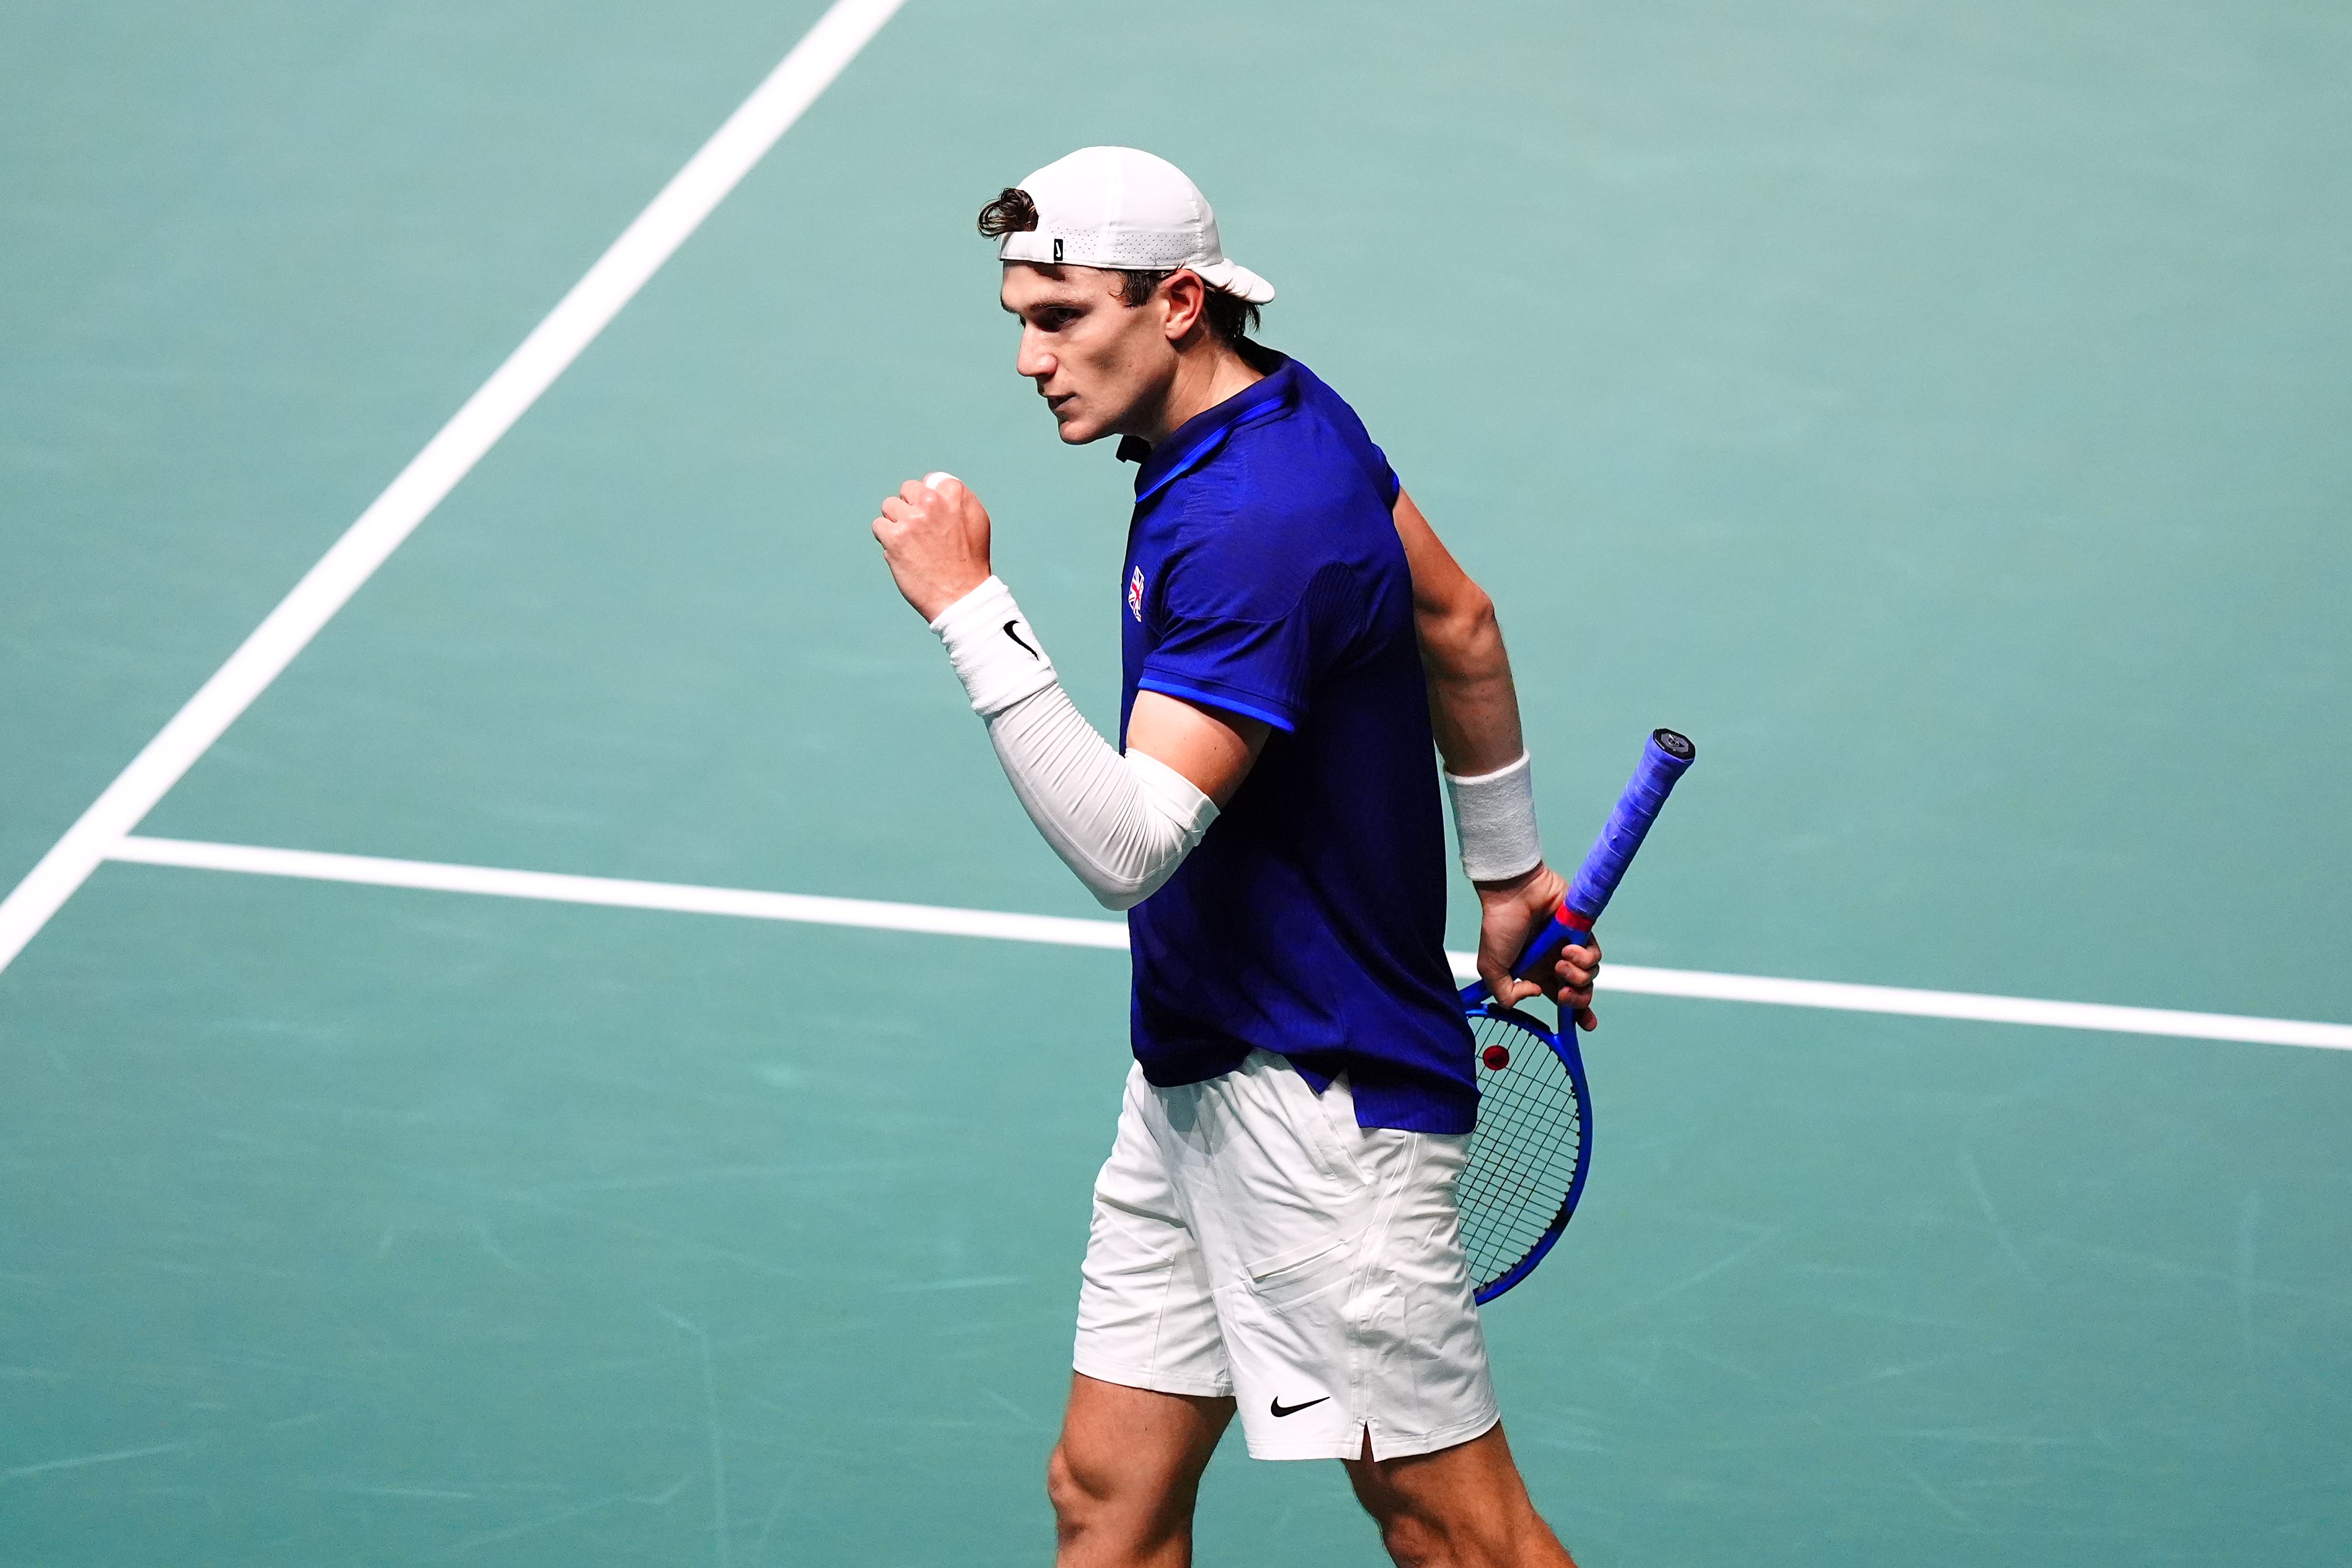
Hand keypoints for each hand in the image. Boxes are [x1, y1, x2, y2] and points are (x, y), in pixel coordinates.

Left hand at [873, 475, 992, 620]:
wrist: (962, 596)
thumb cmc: (970, 562)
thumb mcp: (976, 520)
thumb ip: (956, 499)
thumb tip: (931, 484)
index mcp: (956, 494)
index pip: (931, 481)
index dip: (930, 500)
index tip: (935, 519)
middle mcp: (933, 502)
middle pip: (907, 490)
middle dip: (911, 507)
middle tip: (922, 532)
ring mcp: (912, 519)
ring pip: (890, 506)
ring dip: (897, 523)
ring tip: (912, 544)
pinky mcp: (895, 538)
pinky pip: (879, 526)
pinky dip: (886, 539)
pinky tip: (901, 552)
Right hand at [1474, 862, 1600, 1029]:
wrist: (1513, 893)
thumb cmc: (1499, 926)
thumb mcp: (1492, 969)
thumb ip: (1506, 994)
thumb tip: (1536, 994)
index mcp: (1537, 974)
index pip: (1561, 999)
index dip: (1576, 1015)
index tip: (1584, 1027)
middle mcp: (1555, 962)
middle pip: (1581, 993)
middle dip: (1579, 1002)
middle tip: (1565, 995)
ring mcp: (1570, 948)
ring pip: (1590, 977)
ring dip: (1577, 977)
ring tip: (1561, 962)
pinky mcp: (1582, 933)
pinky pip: (1594, 956)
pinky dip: (1584, 958)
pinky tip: (1568, 949)